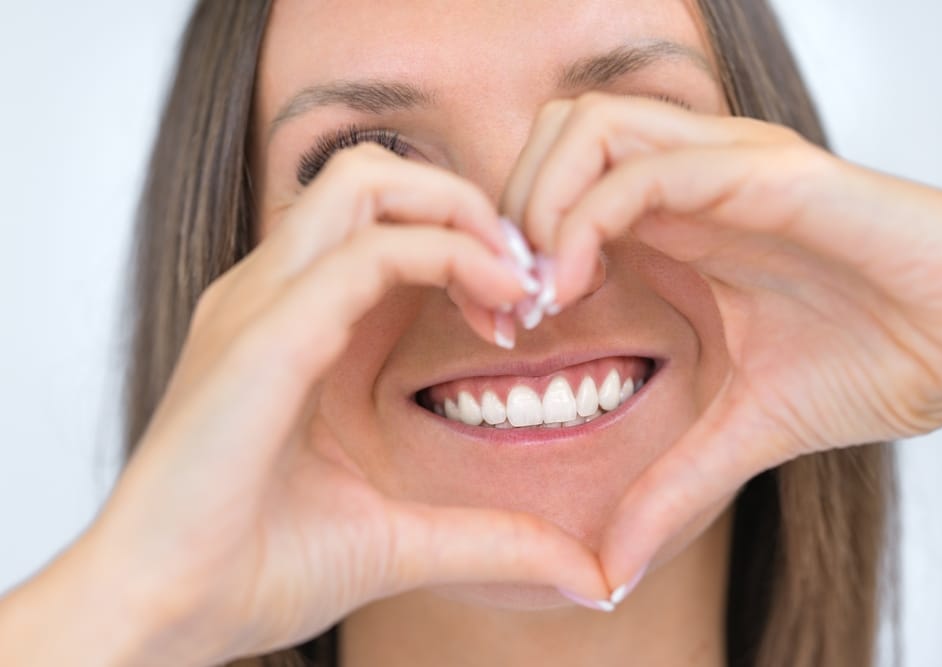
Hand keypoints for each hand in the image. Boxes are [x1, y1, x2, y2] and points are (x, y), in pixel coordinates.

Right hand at [71, 143, 608, 665]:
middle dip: (466, 206)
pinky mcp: (262, 336)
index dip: (466, 244)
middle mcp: (273, 294)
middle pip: (375, 175)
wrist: (161, 615)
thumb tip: (585, 574)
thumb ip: (489, 536)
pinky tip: (494, 308)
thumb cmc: (253, 568)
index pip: (384, 224)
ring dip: (459, 216)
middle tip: (524, 281)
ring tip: (512, 287)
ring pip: (367, 182)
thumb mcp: (398, 537)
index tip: (519, 312)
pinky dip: (446, 257)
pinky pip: (366, 253)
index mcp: (295, 322)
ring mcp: (260, 305)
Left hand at [501, 91, 941, 592]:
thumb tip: (608, 574)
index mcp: (677, 221)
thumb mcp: (741, 430)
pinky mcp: (765, 173)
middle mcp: (690, 178)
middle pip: (553, 133)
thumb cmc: (875, 363)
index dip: (508, 243)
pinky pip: (647, 169)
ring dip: (539, 203)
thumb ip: (669, 485)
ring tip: (542, 292)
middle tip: (506, 299)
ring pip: (585, 126)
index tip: (500, 325)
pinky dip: (587, 218)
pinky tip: (578, 286)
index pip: (555, 181)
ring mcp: (724, 165)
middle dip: (506, 207)